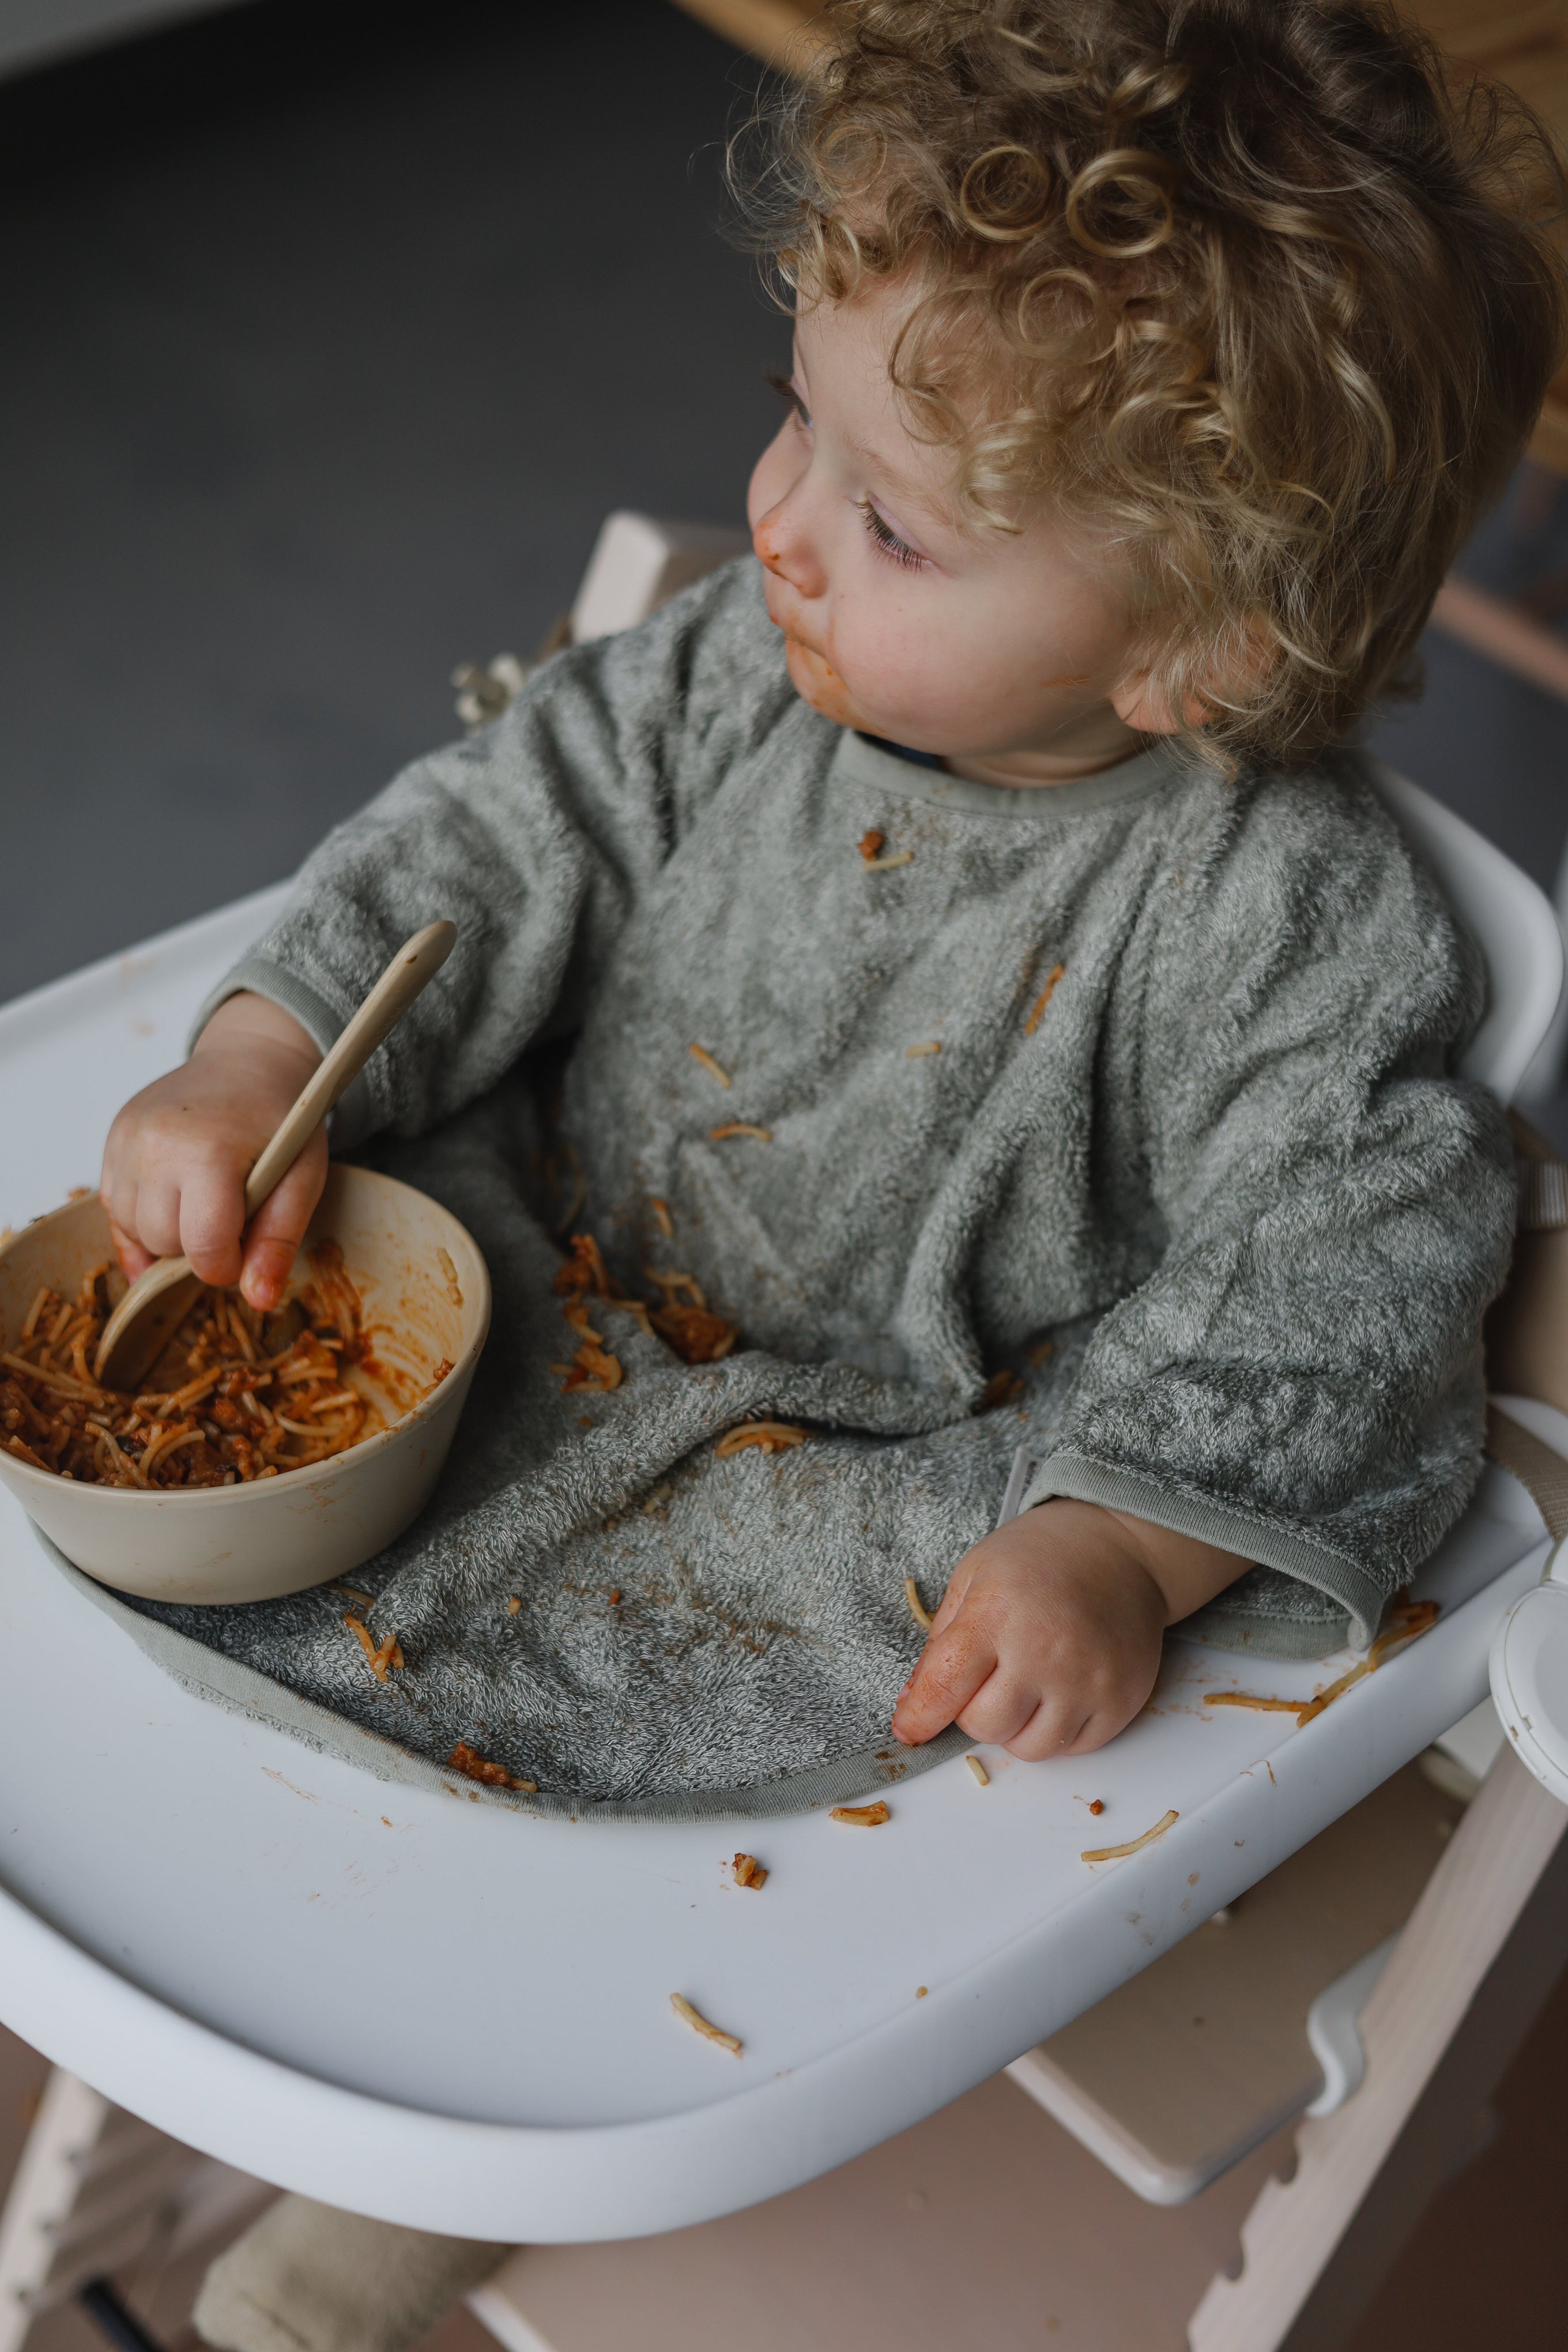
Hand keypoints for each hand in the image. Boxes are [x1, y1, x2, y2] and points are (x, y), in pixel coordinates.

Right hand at [100, 993, 325, 1311]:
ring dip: (170, 1232)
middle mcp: (154, 1144)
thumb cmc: (281, 1120)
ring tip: (206, 1197)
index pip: (202, 1247)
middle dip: (199, 1245)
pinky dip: (144, 1216)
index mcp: (207, 1151)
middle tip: (232, 1210)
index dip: (229, 1263)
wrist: (249, 1060)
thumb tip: (258, 1299)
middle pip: (164, 1244)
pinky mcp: (111, 1140)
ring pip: (133, 1232)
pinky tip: (176, 1197)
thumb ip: (280, 1240)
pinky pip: (113, 1209)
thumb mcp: (302, 1178)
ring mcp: (125, 1140)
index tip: (249, 1244)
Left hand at [891, 1499, 1243, 1758]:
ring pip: (1028, 1749)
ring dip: (1015, 1728)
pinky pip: (1073, 1749)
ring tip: (1025, 1685)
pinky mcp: (1120, 1701)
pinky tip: (1059, 1691)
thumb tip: (915, 1705)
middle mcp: (1044, 1653)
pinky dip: (1056, 1731)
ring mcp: (1087, 1681)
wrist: (1119, 1550)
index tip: (909, 1728)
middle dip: (973, 1712)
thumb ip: (940, 1642)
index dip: (919, 1717)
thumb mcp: (973, 1576)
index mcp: (997, 1614)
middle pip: (985, 1726)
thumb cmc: (1039, 1558)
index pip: (944, 1689)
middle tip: (987, 1679)